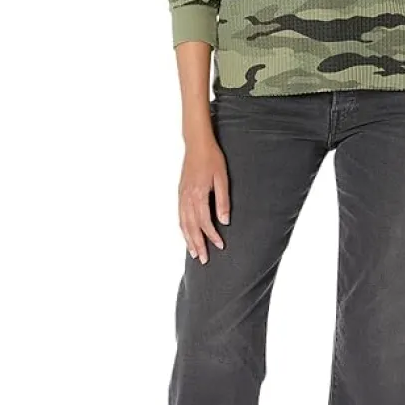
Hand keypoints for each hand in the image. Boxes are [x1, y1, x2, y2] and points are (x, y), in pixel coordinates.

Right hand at [178, 135, 230, 263]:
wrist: (196, 144)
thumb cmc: (212, 159)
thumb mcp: (222, 178)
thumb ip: (222, 201)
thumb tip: (225, 222)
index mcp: (198, 194)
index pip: (205, 222)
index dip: (212, 236)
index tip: (220, 246)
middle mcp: (187, 198)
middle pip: (191, 227)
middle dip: (198, 244)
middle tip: (204, 260)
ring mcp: (182, 196)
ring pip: (183, 223)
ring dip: (188, 239)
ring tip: (194, 253)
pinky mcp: (180, 193)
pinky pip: (180, 215)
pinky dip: (182, 228)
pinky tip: (186, 235)